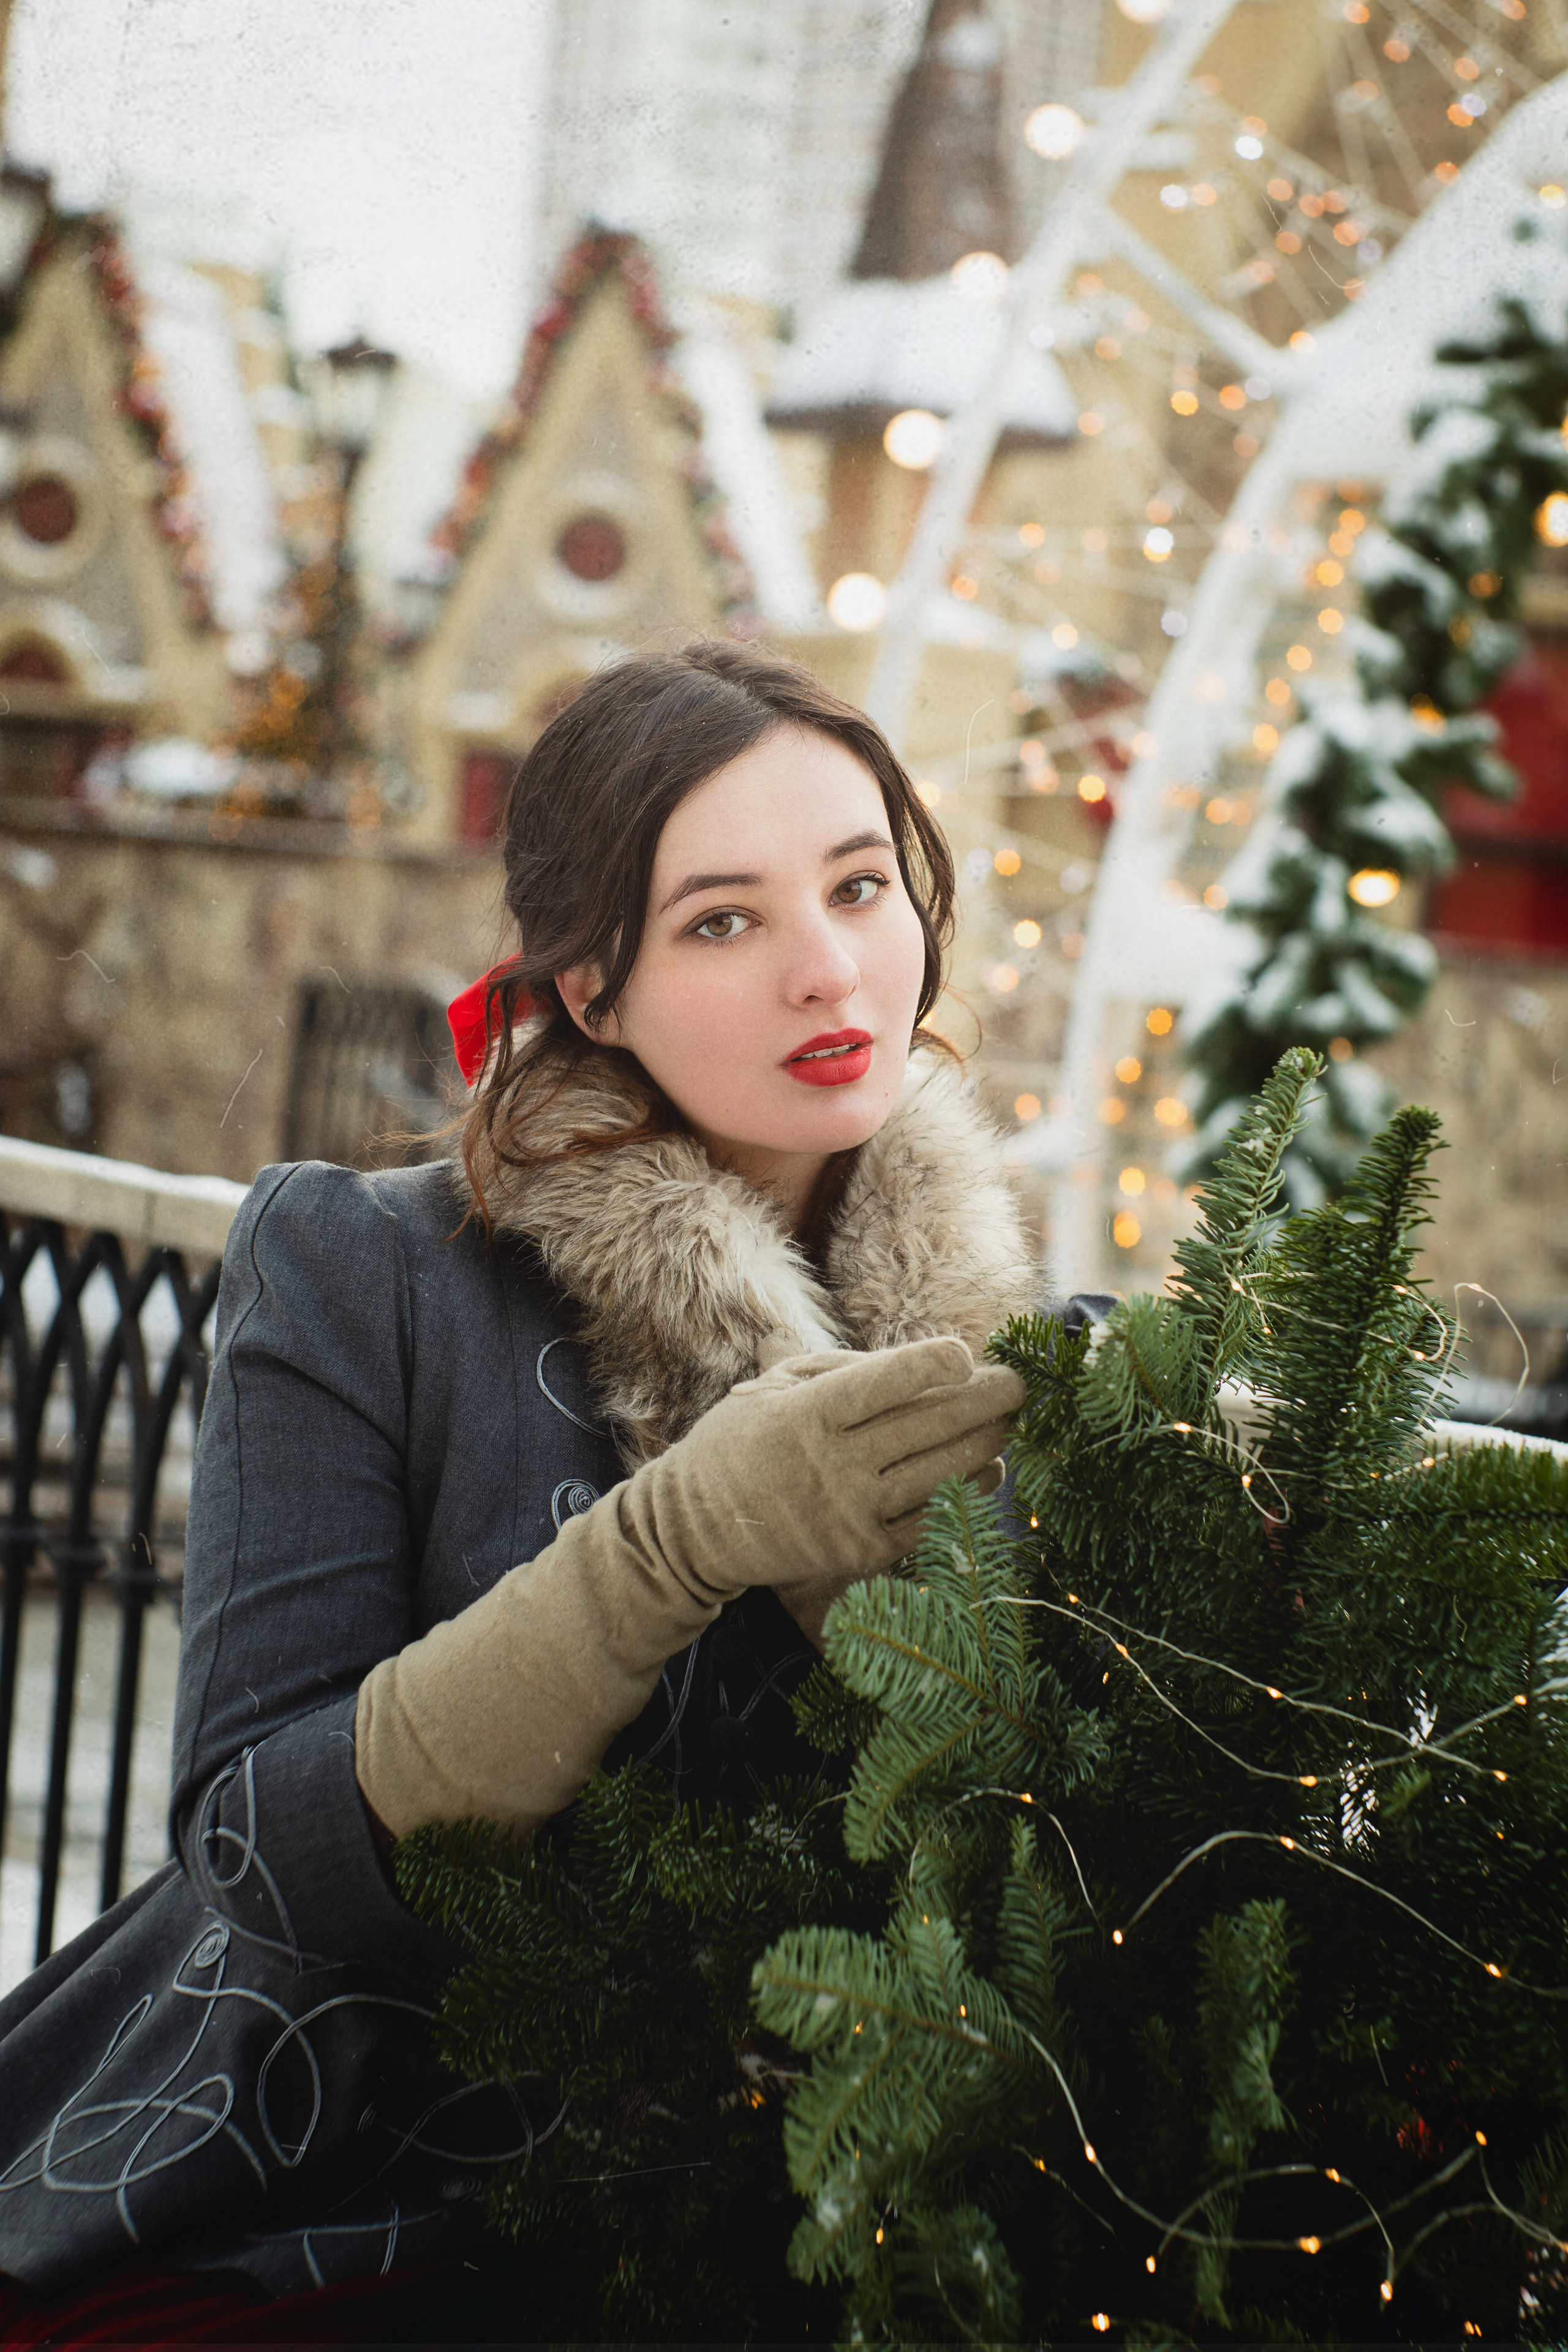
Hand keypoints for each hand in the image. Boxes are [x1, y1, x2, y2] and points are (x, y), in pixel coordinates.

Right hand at [627, 1336, 1022, 1603]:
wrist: (696, 1530)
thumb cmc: (738, 1444)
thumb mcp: (770, 1386)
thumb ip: (834, 1365)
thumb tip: (912, 1357)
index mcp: (809, 1413)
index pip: (887, 1382)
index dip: (933, 1364)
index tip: (965, 1354)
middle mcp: (835, 1463)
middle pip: (929, 1425)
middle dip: (984, 1400)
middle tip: (1018, 1384)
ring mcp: (852, 1512)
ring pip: (941, 1473)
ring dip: (985, 1445)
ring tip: (1009, 1424)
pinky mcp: (862, 1553)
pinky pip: (930, 1521)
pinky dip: (966, 1495)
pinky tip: (988, 1474)